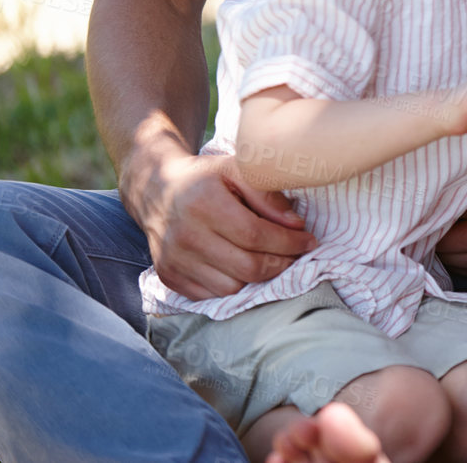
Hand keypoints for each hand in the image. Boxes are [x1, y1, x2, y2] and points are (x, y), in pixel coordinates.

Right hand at [123, 149, 316, 299]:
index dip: (289, 243)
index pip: (256, 235)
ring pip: (231, 287)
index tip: (309, 241)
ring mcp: (174, 260)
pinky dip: (234, 287)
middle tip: (298, 256)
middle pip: (247, 266)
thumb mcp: (237, 170)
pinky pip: (211, 295)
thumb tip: (296, 225)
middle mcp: (185, 236)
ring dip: (260, 279)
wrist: (157, 191)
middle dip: (282, 264)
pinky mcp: (168, 276)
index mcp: (204, 204)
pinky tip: (245, 269)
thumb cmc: (205, 178)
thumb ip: (268, 195)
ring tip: (274, 261)